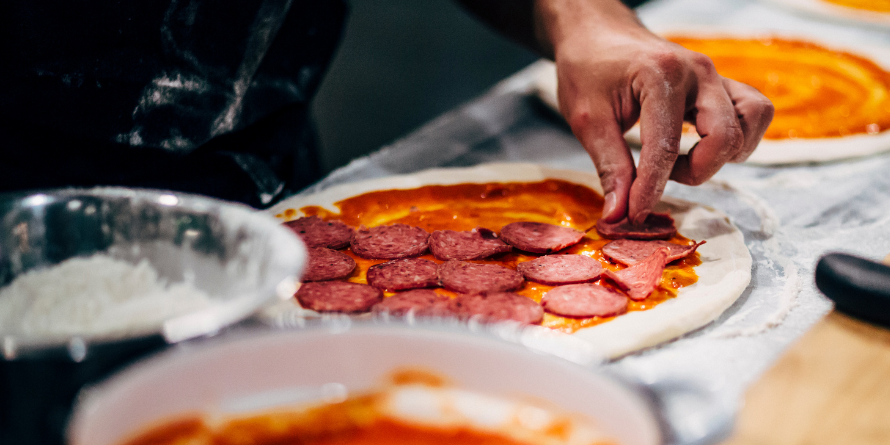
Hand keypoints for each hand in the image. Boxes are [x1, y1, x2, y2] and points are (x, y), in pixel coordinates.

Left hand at [535, 0, 773, 223]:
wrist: (598, 34)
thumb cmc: (588, 69)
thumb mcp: (587, 120)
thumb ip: (610, 168)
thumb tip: (618, 216)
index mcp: (660, 75)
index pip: (666, 146)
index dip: (651, 189)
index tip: (633, 215)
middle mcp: (698, 72)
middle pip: (725, 137)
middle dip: (694, 172)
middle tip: (656, 176)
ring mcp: (715, 75)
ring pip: (751, 122)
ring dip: (723, 154)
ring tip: (682, 159)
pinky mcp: (721, 84)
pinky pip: (753, 112)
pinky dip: (737, 138)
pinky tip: (700, 146)